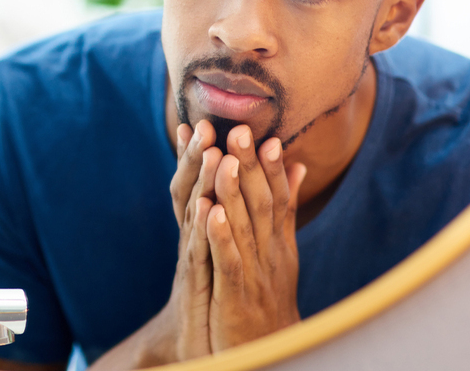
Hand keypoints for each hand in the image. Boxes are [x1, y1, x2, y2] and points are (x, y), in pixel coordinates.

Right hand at [87, 120, 226, 368]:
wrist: (205, 346)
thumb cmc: (217, 295)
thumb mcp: (232, 250)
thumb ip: (247, 214)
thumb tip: (281, 177)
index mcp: (201, 231)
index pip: (197, 186)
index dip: (196, 156)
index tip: (200, 123)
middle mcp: (191, 241)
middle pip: (189, 192)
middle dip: (195, 159)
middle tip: (202, 126)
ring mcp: (192, 262)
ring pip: (194, 216)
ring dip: (200, 184)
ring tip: (210, 154)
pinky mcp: (198, 286)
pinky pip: (199, 253)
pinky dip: (203, 229)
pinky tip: (207, 207)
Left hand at [207, 125, 306, 351]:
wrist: (270, 355)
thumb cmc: (269, 300)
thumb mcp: (281, 255)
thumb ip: (284, 213)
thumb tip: (295, 168)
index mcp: (280, 245)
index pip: (279, 199)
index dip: (272, 167)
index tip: (266, 134)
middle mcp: (272, 256)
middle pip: (262, 204)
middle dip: (250, 166)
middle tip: (239, 130)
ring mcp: (255, 275)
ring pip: (244, 227)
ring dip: (232, 191)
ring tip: (220, 158)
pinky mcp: (236, 296)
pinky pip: (227, 261)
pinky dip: (219, 236)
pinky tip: (209, 212)